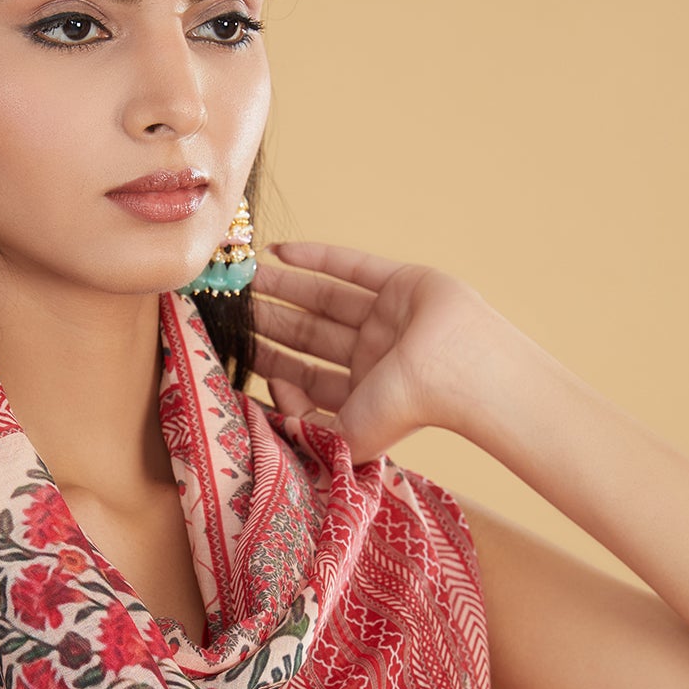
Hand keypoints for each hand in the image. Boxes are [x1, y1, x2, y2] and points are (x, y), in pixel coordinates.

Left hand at [250, 241, 499, 463]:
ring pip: (324, 299)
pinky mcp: (403, 283)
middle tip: (229, 306)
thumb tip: (274, 386)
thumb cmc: (406, 411)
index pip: (307, 378)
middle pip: (310, 336)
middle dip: (269, 322)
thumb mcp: (342, 436)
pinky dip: (316, 257)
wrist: (459, 372)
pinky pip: (352, 267)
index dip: (272, 365)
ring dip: (284, 287)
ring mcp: (389, 318)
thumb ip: (301, 424)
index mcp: (363, 394)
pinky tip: (279, 252)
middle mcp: (374, 356)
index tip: (238, 353)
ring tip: (245, 277)